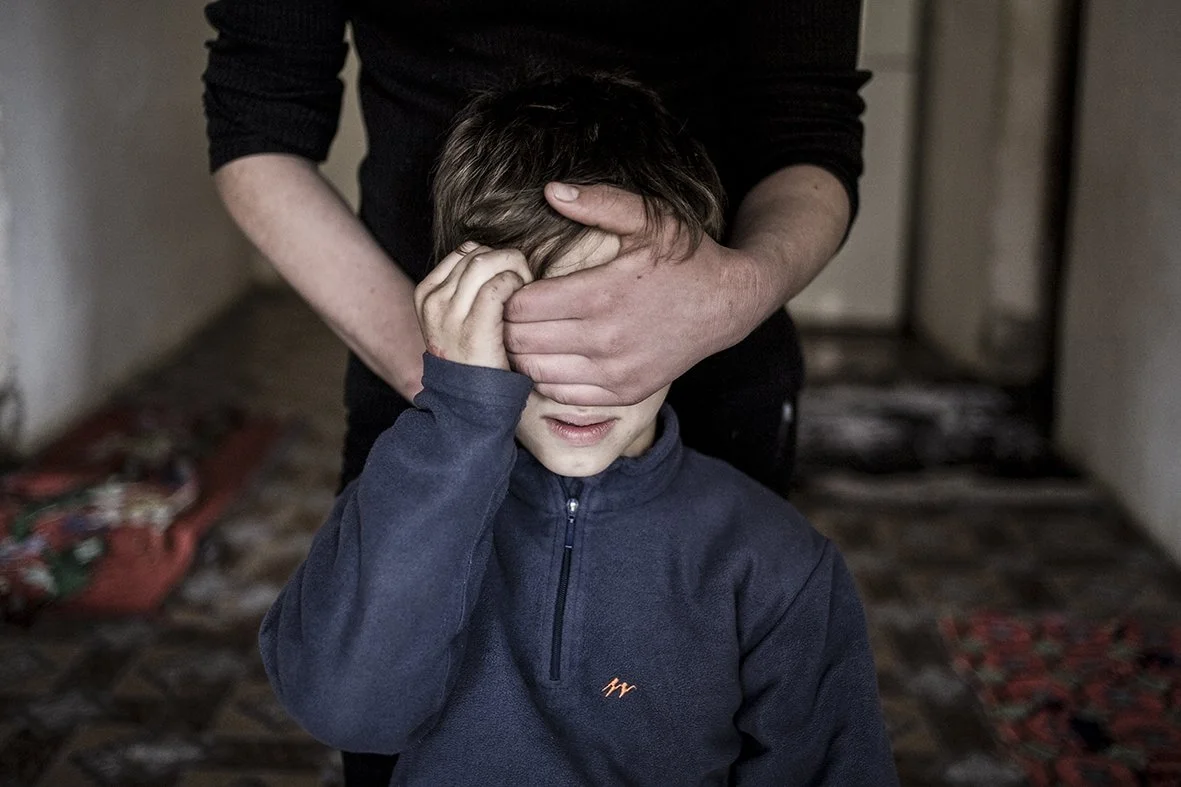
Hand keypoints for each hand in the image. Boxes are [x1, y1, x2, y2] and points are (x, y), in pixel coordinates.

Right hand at [415, 242, 533, 369]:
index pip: (465, 252)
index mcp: (425, 294)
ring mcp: (449, 314)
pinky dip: (516, 286)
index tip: (509, 279)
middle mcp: (433, 300)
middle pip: (478, 254)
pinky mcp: (473, 327)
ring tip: (524, 294)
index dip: (494, 258)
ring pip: (487, 264)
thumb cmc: (473, 358)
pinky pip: (498, 286)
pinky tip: (520, 305)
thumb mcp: (456, 320)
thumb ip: (467, 289)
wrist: (467, 403)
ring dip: (516, 272)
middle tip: (524, 285)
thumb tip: (497, 258)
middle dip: (509, 262)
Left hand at [503, 183, 758, 405]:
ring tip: (527, 330)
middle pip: (520, 341)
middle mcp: (605, 340)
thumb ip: (598, 203)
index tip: (514, 282)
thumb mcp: (649, 219)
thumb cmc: (686, 258)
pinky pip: (561, 392)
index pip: (521, 307)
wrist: (728, 304)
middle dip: (507, 322)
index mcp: (602, 295)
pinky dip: (545, 375)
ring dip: (521, 352)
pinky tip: (551, 353)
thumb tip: (550, 191)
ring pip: (534, 371)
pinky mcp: (623, 392)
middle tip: (512, 307)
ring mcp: (615, 372)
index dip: (508, 293)